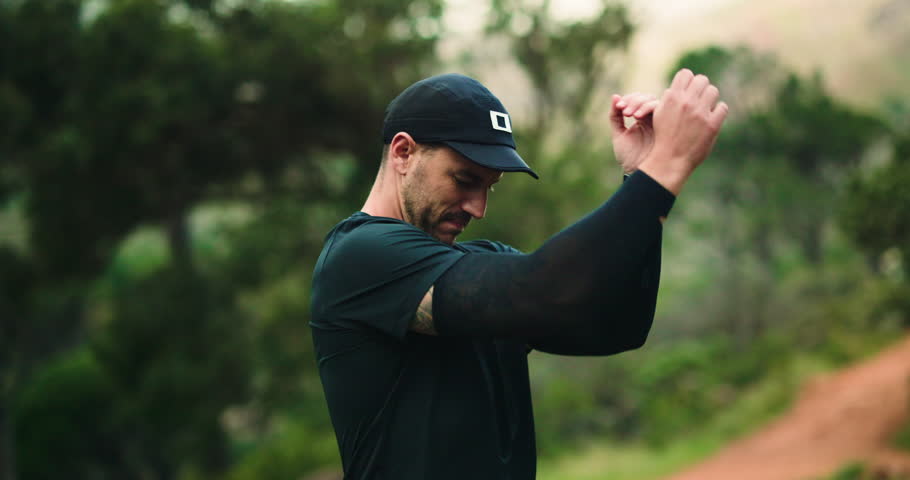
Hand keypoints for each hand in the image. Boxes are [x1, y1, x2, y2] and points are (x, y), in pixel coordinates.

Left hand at [609, 92, 658, 173]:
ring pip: (654, 101)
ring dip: (640, 104)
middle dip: (634, 101)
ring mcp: (660, 121)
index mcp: (642, 118)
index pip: (638, 99)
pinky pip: (661, 109)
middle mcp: (653, 118)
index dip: (628, 99)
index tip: (619, 107)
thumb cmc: (629, 157)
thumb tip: (614, 96)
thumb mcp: (618, 134)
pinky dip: (648, 108)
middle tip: (625, 111)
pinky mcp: (666, 125)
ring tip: (629, 114)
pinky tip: (638, 116)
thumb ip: (615, 116)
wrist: (638, 173)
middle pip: (647, 97)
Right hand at [639, 69, 728, 194]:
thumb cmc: (663, 137)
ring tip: (705, 108)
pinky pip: (722, 107)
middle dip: (700, 88)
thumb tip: (680, 86)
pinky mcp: (712, 125)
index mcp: (672, 98)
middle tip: (698, 99)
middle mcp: (686, 102)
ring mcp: (700, 113)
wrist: (669, 160)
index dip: (687, 81)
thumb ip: (670, 98)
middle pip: (701, 79)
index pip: (686, 74)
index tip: (687, 91)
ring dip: (710, 99)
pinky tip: (712, 118)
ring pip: (713, 91)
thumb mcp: (659, 114)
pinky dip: (718, 112)